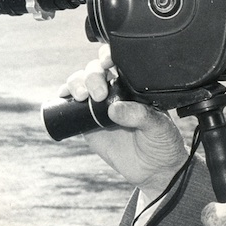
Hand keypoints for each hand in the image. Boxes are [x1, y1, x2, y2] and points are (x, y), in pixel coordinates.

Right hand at [59, 44, 187, 199]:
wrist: (154, 170)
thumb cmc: (162, 143)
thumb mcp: (158, 127)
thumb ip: (140, 116)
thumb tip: (114, 109)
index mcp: (135, 87)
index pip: (119, 62)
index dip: (108, 56)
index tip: (108, 62)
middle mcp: (116, 92)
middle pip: (96, 70)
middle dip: (92, 75)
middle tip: (97, 94)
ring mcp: (100, 107)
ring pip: (81, 84)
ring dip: (76, 83)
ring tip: (81, 96)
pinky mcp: (88, 124)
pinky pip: (71, 107)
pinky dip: (64, 97)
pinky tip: (62, 96)